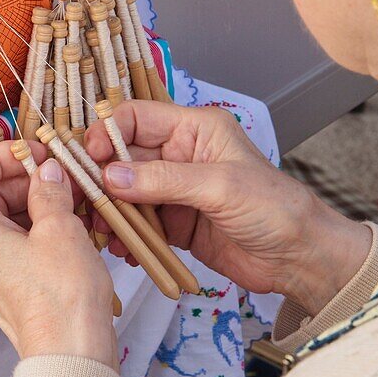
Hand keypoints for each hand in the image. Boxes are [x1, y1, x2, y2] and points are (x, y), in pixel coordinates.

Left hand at [0, 142, 116, 367]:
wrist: (70, 353)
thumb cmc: (62, 294)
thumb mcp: (60, 227)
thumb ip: (49, 190)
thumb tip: (48, 172)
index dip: (0, 154)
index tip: (35, 154)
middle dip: (21, 178)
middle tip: (61, 175)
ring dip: (31, 203)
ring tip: (70, 200)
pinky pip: (7, 245)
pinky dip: (32, 229)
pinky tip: (67, 227)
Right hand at [85, 102, 370, 316]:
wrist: (300, 258)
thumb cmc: (273, 208)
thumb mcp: (219, 186)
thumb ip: (163, 180)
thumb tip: (110, 177)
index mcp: (194, 129)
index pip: (136, 118)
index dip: (107, 134)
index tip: (88, 159)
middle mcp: (180, 155)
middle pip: (123, 158)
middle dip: (99, 178)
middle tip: (77, 199)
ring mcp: (175, 191)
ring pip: (126, 193)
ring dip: (108, 211)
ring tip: (95, 231)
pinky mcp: (175, 224)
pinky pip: (138, 224)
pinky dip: (124, 235)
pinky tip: (118, 248)